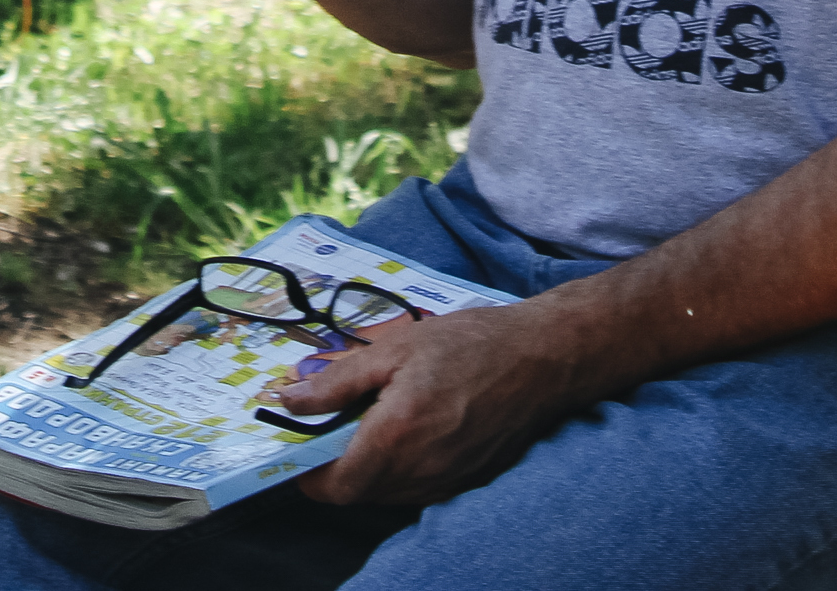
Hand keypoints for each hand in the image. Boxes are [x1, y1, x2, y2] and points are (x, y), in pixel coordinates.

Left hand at [277, 302, 600, 507]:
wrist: (543, 357)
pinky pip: (420, 488)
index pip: (335, 488)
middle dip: (339, 466)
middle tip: (338, 424)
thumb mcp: (395, 348)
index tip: (300, 449)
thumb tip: (293, 399)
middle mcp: (421, 470)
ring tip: (378, 421)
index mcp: (396, 436)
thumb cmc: (471, 344)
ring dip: (372, 469)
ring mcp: (448, 481)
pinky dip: (403, 469)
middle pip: (359, 493)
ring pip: (389, 493)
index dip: (308, 476)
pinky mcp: (469, 481)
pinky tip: (413, 429)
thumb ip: (339, 381)